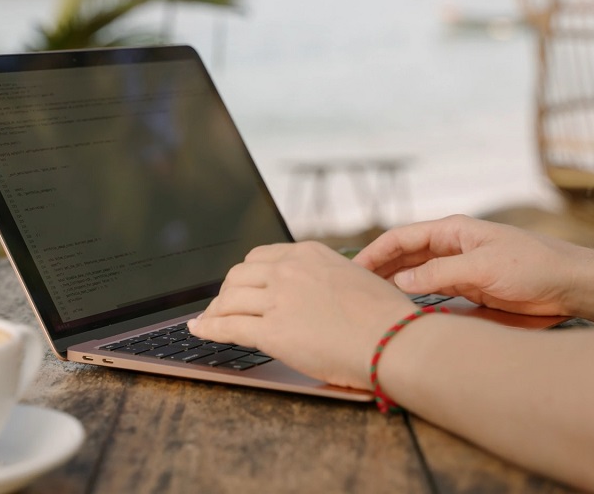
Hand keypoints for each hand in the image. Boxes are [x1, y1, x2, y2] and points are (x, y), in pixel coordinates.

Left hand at [188, 241, 415, 389]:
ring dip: (215, 310)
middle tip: (222, 305)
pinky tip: (199, 330)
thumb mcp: (356, 277)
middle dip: (227, 291)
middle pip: (239, 275)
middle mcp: (289, 269)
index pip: (261, 257)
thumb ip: (329, 277)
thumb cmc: (387, 318)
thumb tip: (320, 290)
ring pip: (229, 299)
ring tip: (209, 320)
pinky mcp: (271, 331)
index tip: (241, 286)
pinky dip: (208, 328)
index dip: (246, 275)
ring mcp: (278, 299)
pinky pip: (227, 326)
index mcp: (309, 253)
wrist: (394, 340)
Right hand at [352, 215, 591, 317]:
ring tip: (369, 302)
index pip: (401, 238)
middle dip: (378, 270)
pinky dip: (414, 301)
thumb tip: (398, 284)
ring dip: (394, 287)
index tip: (353, 270)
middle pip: (404, 257)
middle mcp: (451, 248)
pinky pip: (432, 294)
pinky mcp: (468, 291)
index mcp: (452, 231)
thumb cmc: (533, 267)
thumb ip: (439, 275)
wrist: (572, 287)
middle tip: (353, 291)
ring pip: (415, 277)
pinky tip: (401, 312)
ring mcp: (459, 270)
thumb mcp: (482, 268)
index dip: (375, 252)